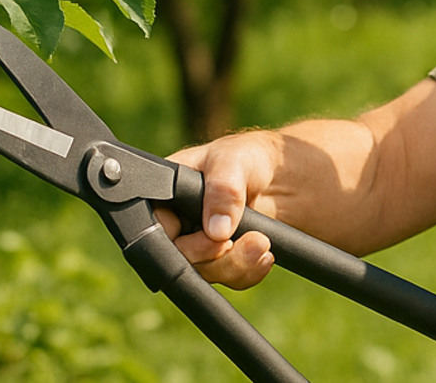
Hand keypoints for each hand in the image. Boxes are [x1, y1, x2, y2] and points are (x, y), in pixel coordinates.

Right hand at [151, 130, 287, 288]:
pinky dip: (248, 272)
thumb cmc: (247, 157)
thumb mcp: (233, 162)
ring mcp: (199, 243)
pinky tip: (264, 255)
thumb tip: (216, 230)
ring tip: (261, 243)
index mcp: (165, 196)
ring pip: (205, 273)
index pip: (156, 231)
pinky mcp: (221, 259)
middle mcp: (177, 223)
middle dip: (212, 258)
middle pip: (180, 259)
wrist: (280, 175)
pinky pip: (229, 279)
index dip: (183, 243)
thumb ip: (223, 190)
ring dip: (235, 265)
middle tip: (235, 242)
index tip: (215, 240)